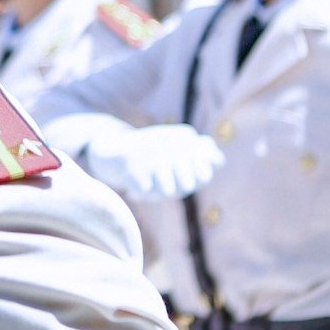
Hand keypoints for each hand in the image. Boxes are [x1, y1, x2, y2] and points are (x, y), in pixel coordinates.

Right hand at [86, 124, 223, 201]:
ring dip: (157, 192)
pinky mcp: (130, 163)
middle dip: (176, 189)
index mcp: (184, 135)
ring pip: (167, 191)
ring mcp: (149, 151)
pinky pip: (146, 192)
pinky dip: (140, 193)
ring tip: (149, 184)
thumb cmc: (151, 152)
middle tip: (165, 184)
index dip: (196, 183)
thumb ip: (201, 152)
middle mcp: (169, 139)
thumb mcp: (177, 146)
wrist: (109, 149)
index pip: (204, 174)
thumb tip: (219, 161)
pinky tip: (134, 187)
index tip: (185, 179)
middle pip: (187, 185)